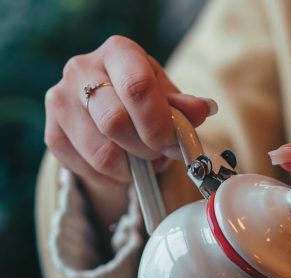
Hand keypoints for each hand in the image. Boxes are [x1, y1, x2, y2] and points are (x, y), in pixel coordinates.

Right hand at [44, 36, 215, 226]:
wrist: (111, 112)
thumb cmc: (146, 103)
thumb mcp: (169, 100)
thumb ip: (185, 108)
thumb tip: (203, 109)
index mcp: (118, 53)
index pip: (137, 88)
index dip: (158, 125)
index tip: (172, 145)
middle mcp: (82, 69)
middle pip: (115, 123)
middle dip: (146, 150)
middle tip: (159, 155)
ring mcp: (61, 100)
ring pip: (101, 153)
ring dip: (131, 169)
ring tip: (142, 161)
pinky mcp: (53, 133)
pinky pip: (87, 169)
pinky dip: (112, 178)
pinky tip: (121, 166)